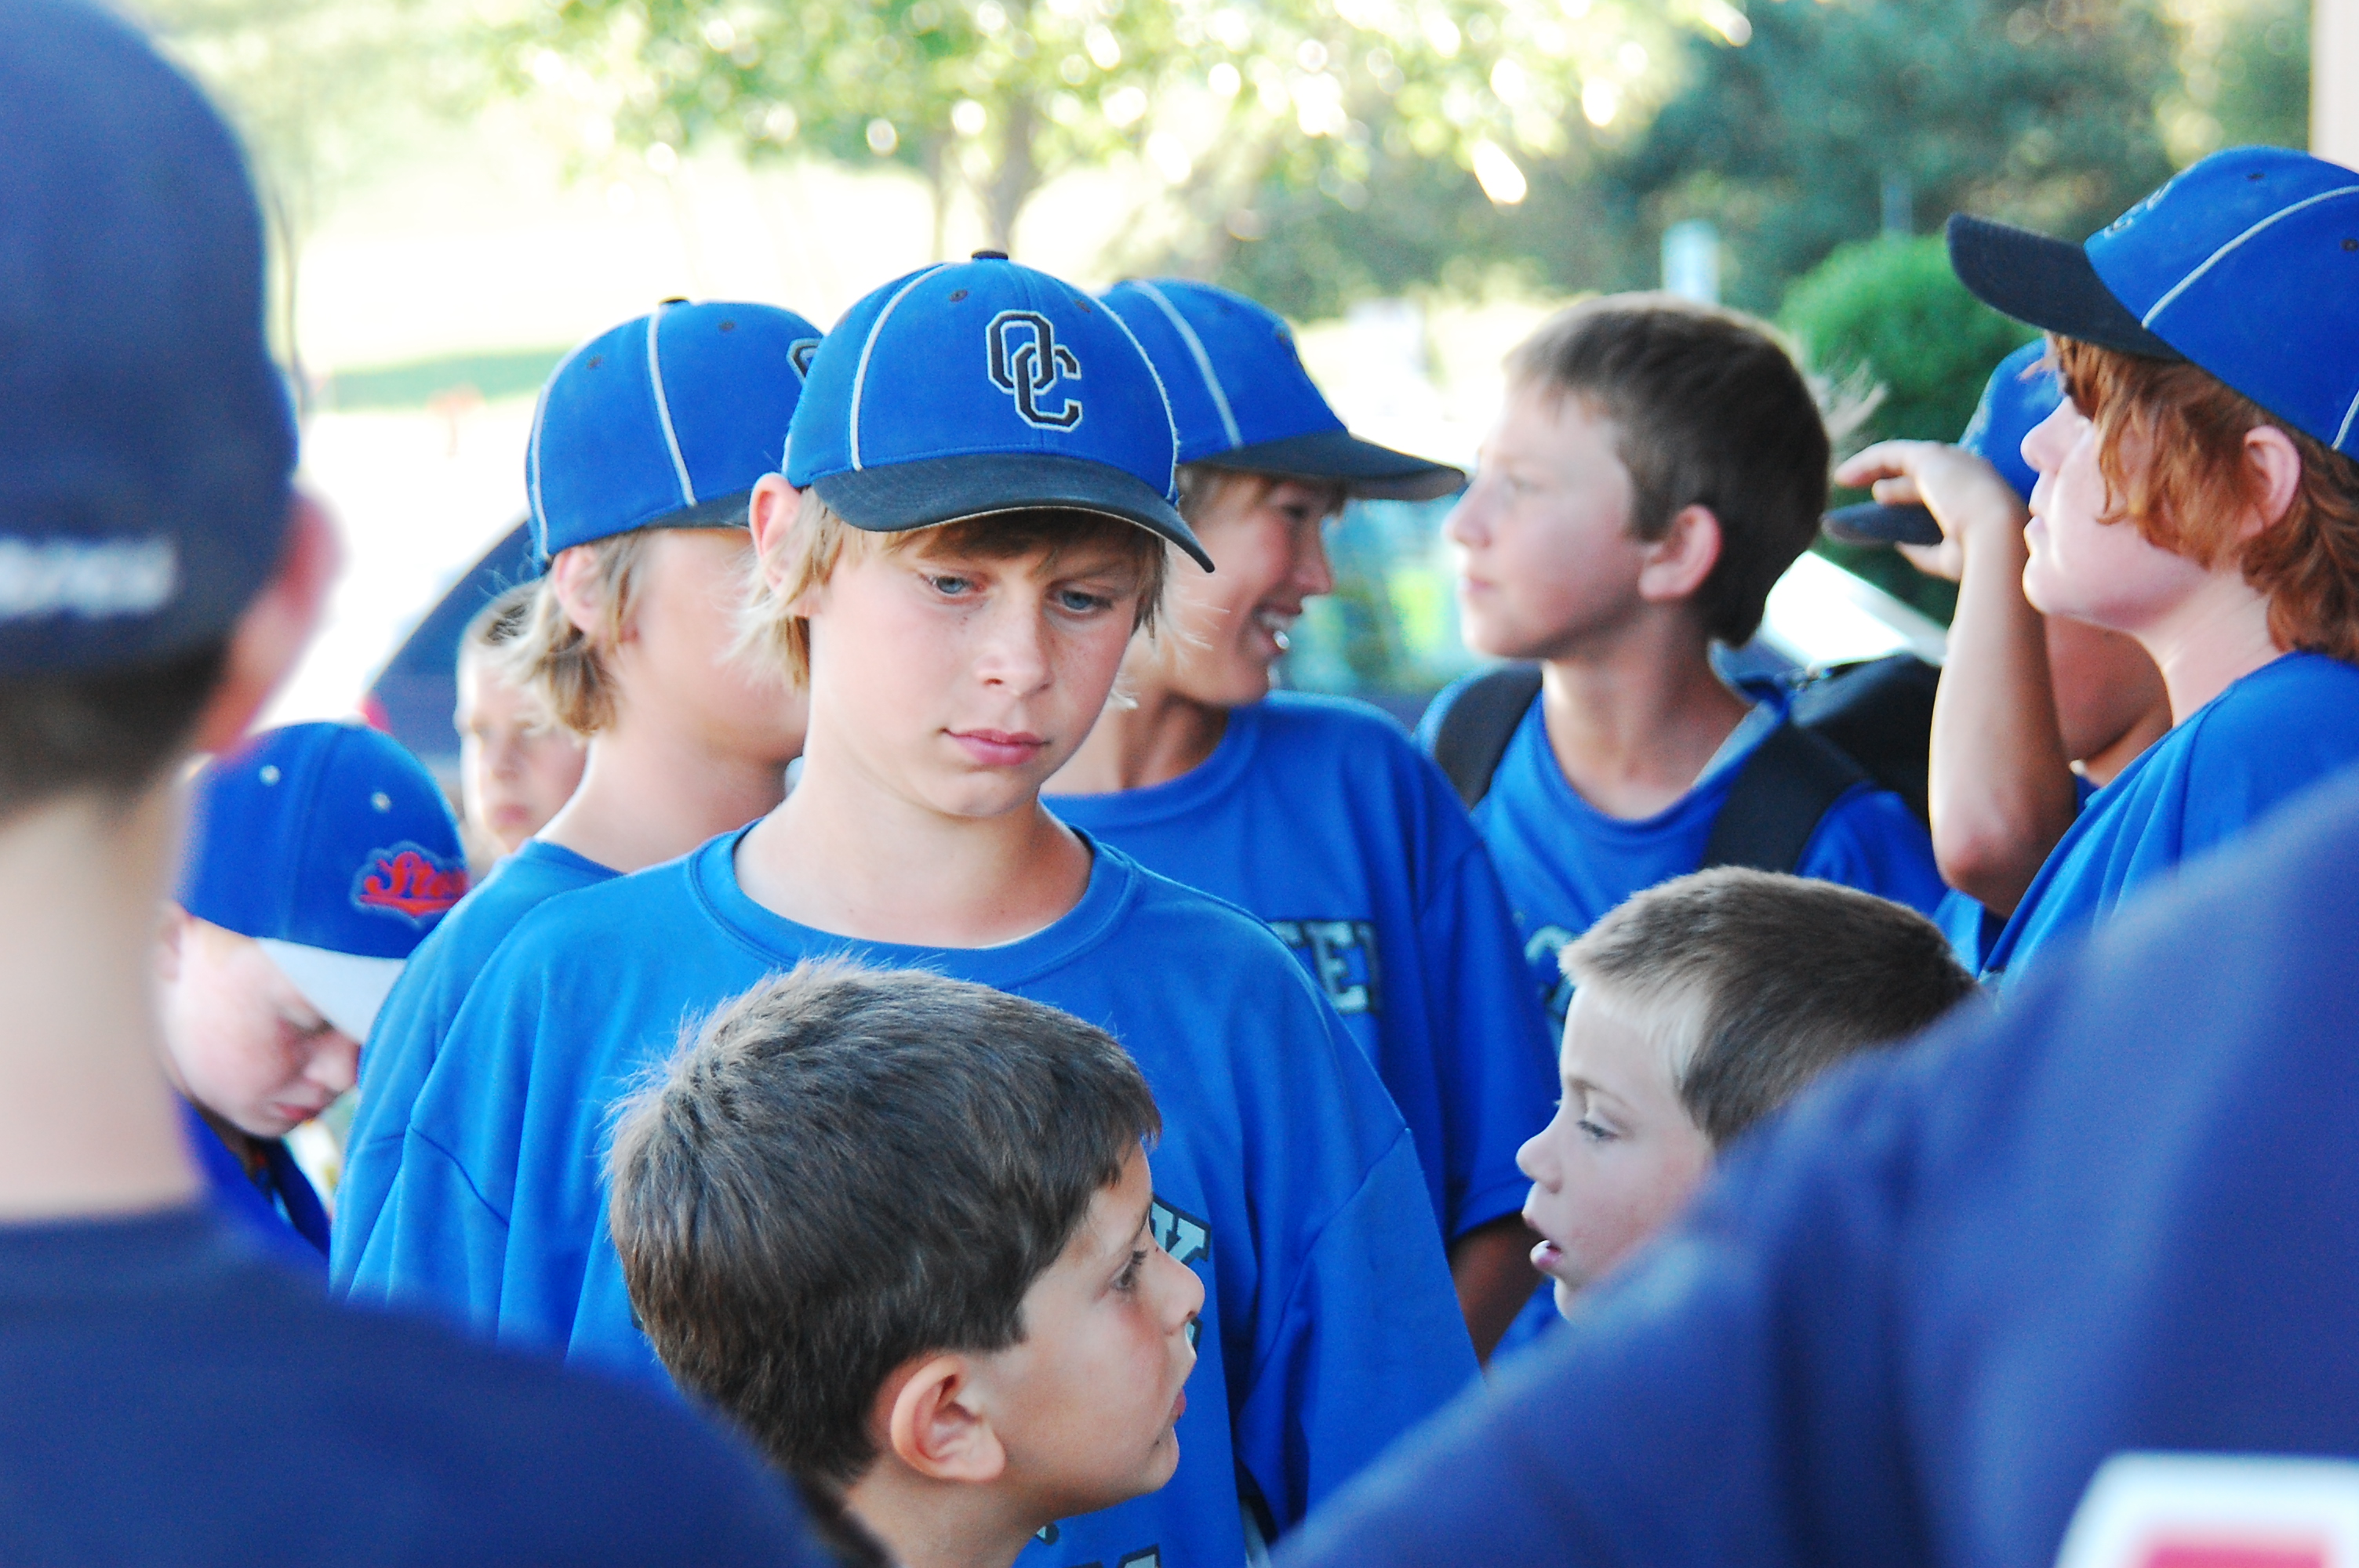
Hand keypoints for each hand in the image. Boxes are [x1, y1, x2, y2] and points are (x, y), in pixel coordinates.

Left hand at [1834, 440, 2028, 584]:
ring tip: (1848, 480)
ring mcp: (1953, 463)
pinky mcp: (1931, 458)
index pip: (1945, 493)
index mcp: (1983, 496)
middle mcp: (1970, 474)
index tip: (1894, 518)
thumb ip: (1924, 549)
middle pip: (1926, 476)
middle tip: (1877, 500)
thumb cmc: (1982, 555)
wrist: (1998, 538)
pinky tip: (1844, 477)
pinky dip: (1867, 462)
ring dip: (1878, 469)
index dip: (1917, 501)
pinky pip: (1892, 454)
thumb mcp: (1949, 557)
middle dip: (1899, 486)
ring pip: (1908, 462)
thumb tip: (1898, 543)